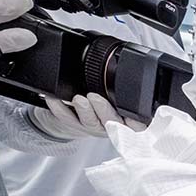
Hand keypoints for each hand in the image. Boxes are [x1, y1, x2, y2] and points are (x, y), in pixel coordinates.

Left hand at [30, 93, 145, 140]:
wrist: (79, 115)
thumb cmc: (105, 102)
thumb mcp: (121, 96)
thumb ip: (128, 90)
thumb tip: (142, 69)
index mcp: (127, 119)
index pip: (137, 124)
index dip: (136, 121)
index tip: (130, 114)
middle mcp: (112, 125)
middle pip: (112, 124)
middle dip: (104, 111)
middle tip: (94, 97)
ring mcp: (94, 126)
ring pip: (91, 123)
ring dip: (84, 111)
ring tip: (78, 99)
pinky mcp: (75, 125)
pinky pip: (67, 119)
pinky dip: (59, 109)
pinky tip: (53, 99)